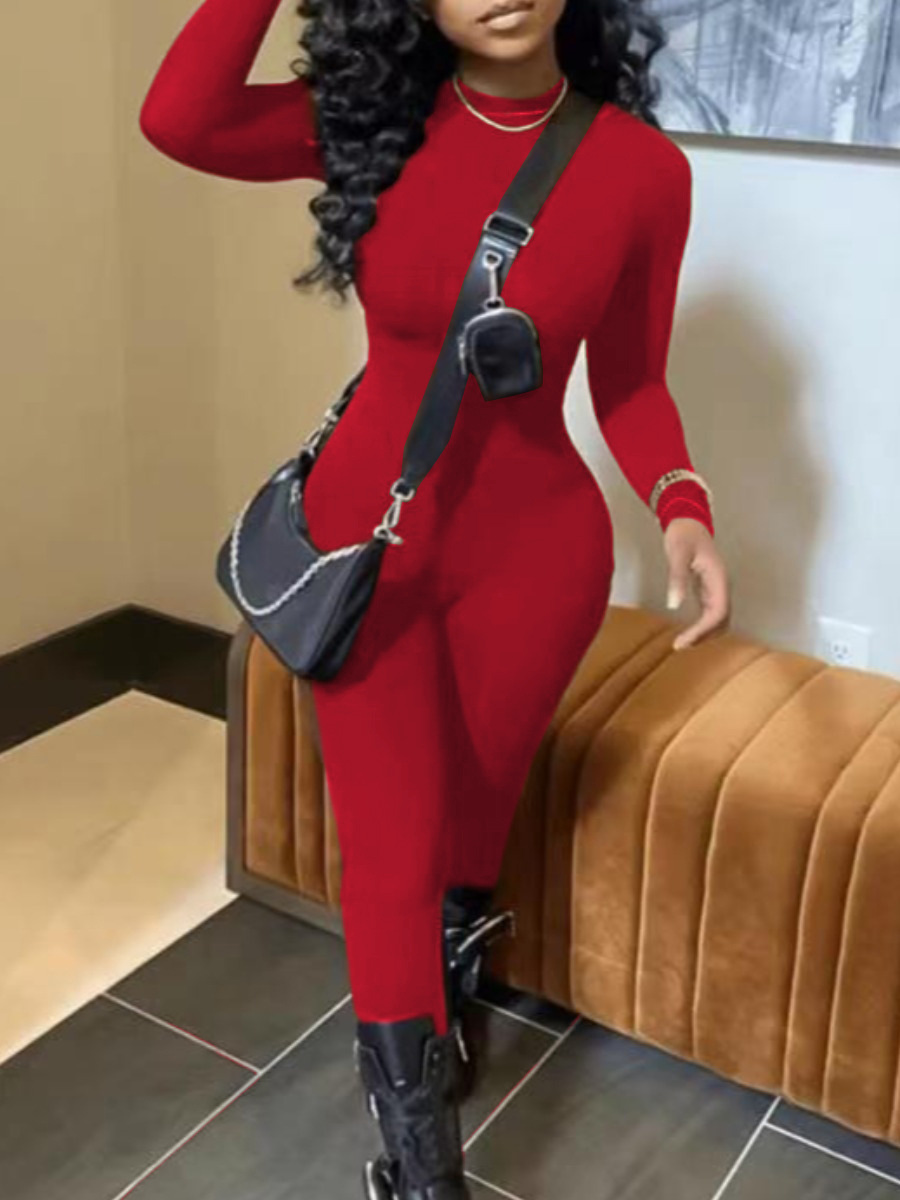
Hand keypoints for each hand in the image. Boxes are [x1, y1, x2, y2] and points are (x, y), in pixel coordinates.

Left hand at [663, 518, 729, 650]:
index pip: (718, 613)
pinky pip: (711, 614)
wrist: (687, 522)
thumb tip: (673, 605)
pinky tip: (687, 632)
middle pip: (722, 621)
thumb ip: (677, 578)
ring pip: (719, 620)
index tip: (683, 641)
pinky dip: (702, 626)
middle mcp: (722, 586)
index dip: (703, 630)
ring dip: (704, 634)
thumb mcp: (677, 554)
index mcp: (719, 578)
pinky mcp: (709, 590)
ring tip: (682, 643)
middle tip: (679, 645)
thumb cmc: (683, 535)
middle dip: (704, 636)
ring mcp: (717, 588)